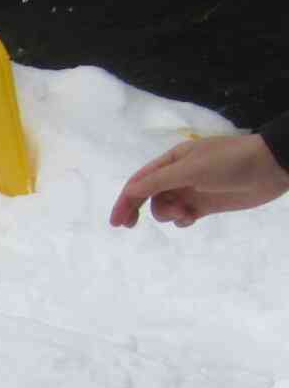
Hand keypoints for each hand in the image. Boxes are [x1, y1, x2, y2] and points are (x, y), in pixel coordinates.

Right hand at [110, 134, 288, 227]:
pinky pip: (183, 216)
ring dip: (168, 214)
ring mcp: (192, 190)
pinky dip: (182, 220)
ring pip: (165, 207)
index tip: (117, 221)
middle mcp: (178, 175)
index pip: (140, 182)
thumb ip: (157, 181)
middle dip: (138, 210)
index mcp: (172, 161)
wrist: (270, 168)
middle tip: (128, 226)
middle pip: (148, 196)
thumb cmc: (228, 162)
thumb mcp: (189, 169)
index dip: (125, 200)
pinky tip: (191, 219)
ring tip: (185, 213)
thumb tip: (129, 192)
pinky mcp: (206, 204)